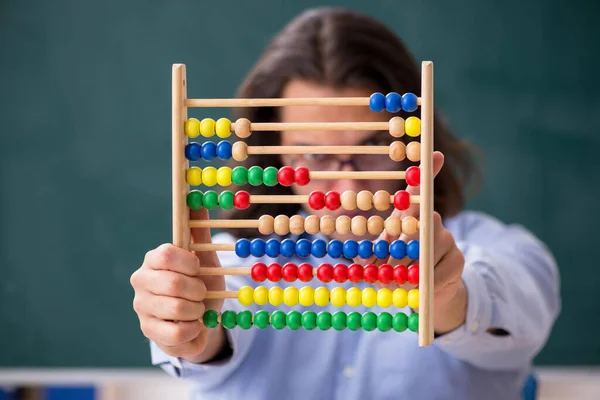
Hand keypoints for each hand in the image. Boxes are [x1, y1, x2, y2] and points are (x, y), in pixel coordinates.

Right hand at [130, 208, 225, 362]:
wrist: (203, 319)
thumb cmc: (202, 284)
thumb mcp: (206, 259)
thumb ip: (199, 233)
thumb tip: (196, 200)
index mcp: (154, 259)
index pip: (165, 255)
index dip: (188, 263)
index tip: (199, 268)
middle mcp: (141, 280)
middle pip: (172, 283)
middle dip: (197, 290)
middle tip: (202, 292)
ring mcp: (141, 307)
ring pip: (176, 308)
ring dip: (197, 310)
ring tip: (198, 309)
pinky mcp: (148, 331)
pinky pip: (177, 332)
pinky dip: (194, 329)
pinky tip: (195, 325)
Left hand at [355, 151, 466, 333]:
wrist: (425, 293)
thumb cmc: (397, 268)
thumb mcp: (380, 256)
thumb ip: (373, 254)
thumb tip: (362, 259)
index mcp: (411, 216)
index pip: (420, 190)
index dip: (428, 172)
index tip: (435, 153)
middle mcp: (433, 221)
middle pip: (420, 224)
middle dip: (400, 248)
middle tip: (387, 266)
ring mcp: (448, 239)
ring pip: (426, 250)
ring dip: (407, 269)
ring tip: (396, 281)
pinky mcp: (457, 259)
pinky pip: (436, 272)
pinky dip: (421, 284)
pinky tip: (417, 291)